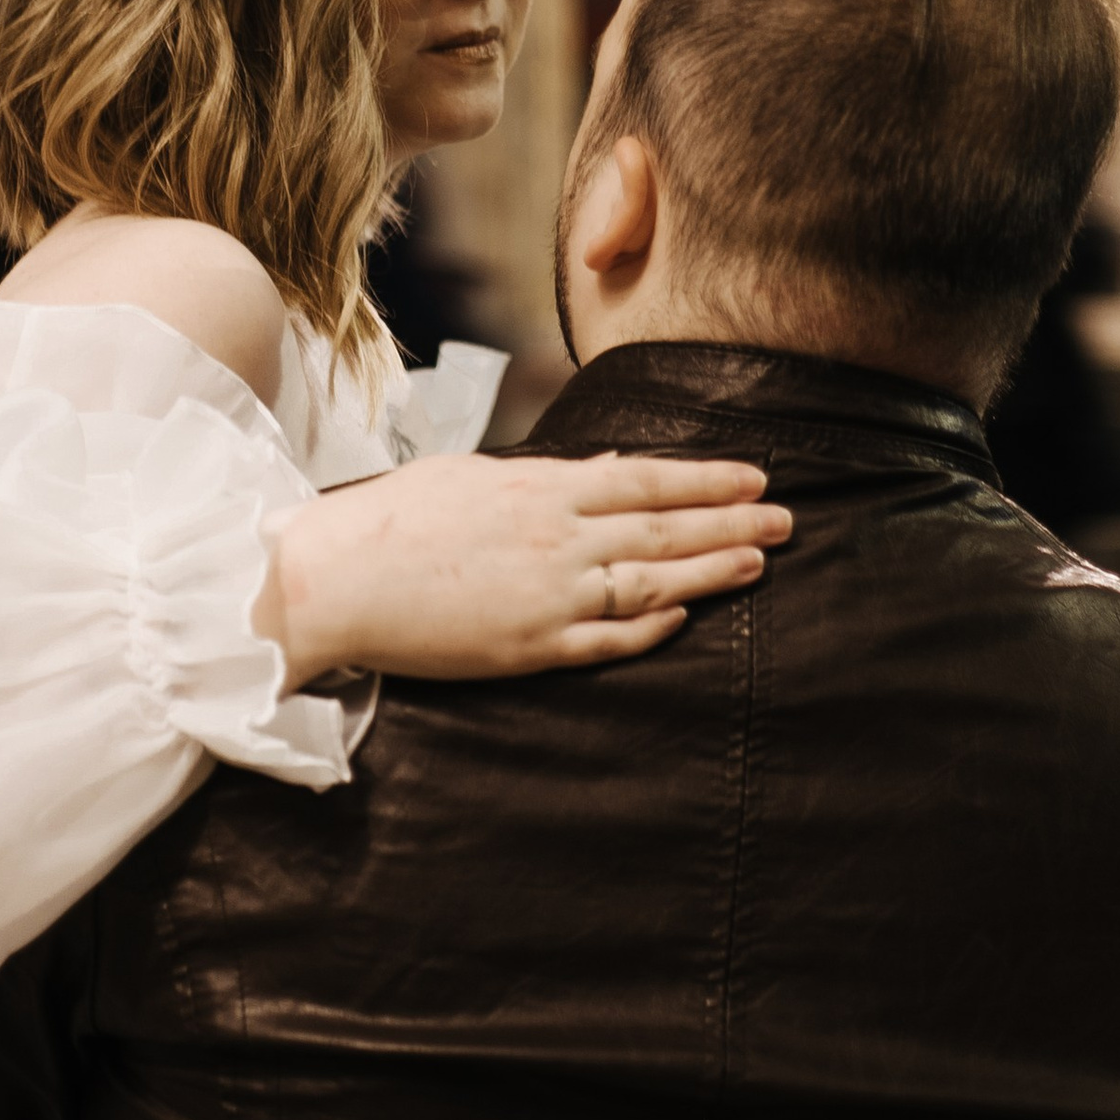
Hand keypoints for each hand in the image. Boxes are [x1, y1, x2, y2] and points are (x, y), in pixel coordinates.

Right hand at [260, 452, 791, 684]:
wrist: (333, 580)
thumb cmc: (393, 521)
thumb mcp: (475, 477)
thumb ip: (548, 478)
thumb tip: (608, 470)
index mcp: (541, 490)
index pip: (647, 479)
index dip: (707, 480)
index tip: (755, 477)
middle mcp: (557, 541)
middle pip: (665, 530)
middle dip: (732, 523)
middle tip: (787, 518)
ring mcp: (547, 598)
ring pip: (650, 584)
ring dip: (711, 573)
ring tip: (758, 562)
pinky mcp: (528, 649)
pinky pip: (606, 640)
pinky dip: (649, 629)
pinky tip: (683, 618)